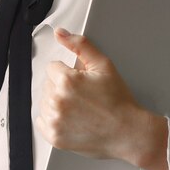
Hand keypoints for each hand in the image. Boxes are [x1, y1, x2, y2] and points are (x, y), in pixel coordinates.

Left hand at [37, 28, 168, 169]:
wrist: (127, 131)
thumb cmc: (118, 100)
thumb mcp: (103, 65)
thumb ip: (80, 45)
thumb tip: (60, 33)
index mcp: (66, 80)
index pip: (52, 68)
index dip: (68, 73)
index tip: (81, 82)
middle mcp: (57, 101)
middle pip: (48, 84)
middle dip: (62, 86)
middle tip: (84, 96)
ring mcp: (55, 121)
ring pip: (44, 102)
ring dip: (57, 102)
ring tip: (79, 107)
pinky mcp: (54, 137)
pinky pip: (42, 121)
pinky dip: (53, 119)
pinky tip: (71, 118)